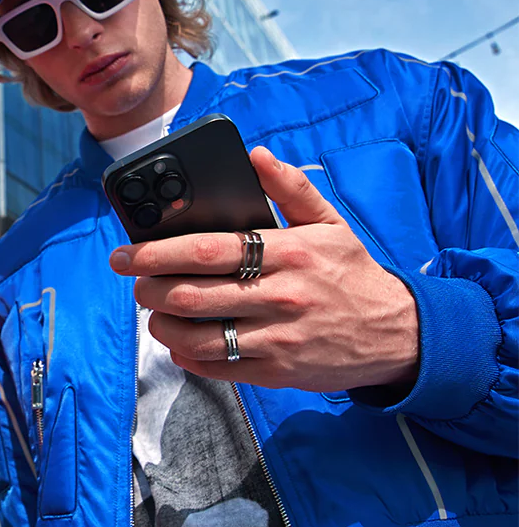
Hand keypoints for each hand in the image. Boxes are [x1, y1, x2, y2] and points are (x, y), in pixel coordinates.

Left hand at [109, 147, 419, 392]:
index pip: (206, 250)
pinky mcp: (276, 372)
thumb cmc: (352, 273)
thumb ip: (290, 188)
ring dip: (161, 326)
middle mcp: (280, 296)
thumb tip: (255, 154)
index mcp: (287, 252)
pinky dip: (187, 356)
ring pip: (196, 337)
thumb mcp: (329, 223)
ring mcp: (277, 338)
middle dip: (148, 290)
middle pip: (190, 295)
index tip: (127, 253)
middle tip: (136, 283)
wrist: (399, 334)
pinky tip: (181, 343)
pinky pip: (217, 367)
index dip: (156, 252)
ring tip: (155, 313)